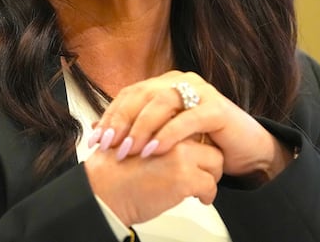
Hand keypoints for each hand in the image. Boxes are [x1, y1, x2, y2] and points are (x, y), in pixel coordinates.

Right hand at [84, 135, 222, 225]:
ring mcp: (179, 153)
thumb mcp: (132, 138)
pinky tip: (197, 198)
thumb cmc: (113, 170)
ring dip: (210, 175)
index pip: (192, 122)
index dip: (198, 139)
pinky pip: (210, 184)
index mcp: (159, 120)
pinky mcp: (184, 176)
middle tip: (203, 169)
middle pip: (208, 140)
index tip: (198, 151)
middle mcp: (171, 131)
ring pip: (215, 161)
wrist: (103, 190)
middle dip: (208, 156)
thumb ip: (151, 131)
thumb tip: (168, 134)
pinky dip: (207, 194)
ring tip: (198, 186)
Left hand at [89, 71, 292, 180]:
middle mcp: (180, 81)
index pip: (130, 94)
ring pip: (162, 102)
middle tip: (108, 145)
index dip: (110, 115)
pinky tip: (154, 151)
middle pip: (142, 94)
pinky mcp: (217, 108)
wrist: (246, 152)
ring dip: (141, 127)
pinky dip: (168, 134)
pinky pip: (188, 119)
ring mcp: (201, 91)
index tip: (95, 140)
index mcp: (164, 84)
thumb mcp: (163, 135)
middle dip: (121, 120)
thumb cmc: (201, 143)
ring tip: (129, 150)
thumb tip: (95, 129)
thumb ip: (134, 128)